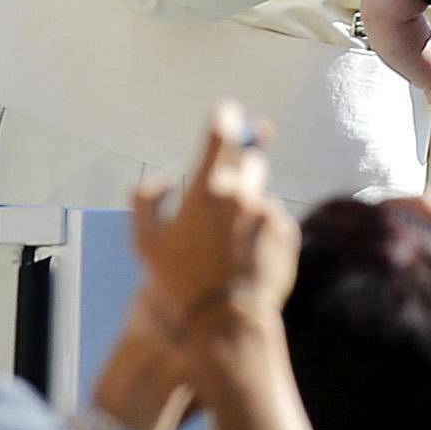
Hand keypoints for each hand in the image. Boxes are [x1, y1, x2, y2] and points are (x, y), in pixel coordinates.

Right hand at [129, 105, 298, 330]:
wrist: (225, 319)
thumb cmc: (178, 282)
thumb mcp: (144, 242)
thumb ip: (145, 200)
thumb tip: (163, 178)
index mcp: (206, 190)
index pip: (217, 138)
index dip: (222, 119)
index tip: (226, 110)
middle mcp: (242, 195)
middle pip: (248, 161)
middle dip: (240, 168)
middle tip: (228, 193)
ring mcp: (268, 213)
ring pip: (259, 197)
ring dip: (247, 210)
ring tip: (229, 246)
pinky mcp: (286, 232)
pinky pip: (273, 221)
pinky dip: (261, 232)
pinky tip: (246, 258)